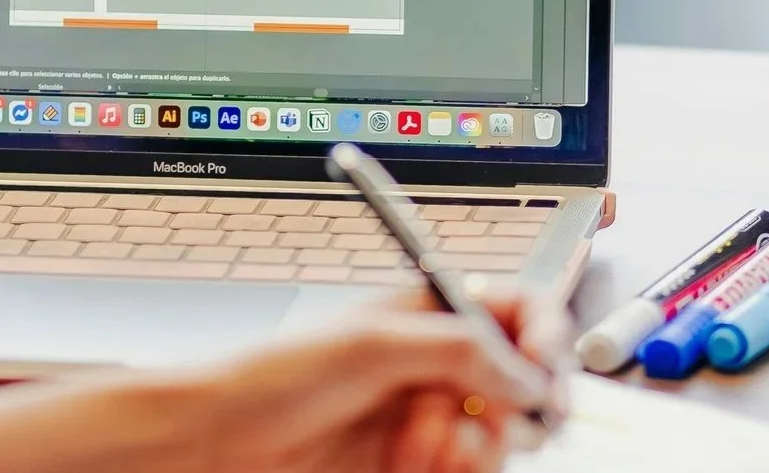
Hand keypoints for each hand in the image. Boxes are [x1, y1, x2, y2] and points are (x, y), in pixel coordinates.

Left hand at [175, 291, 573, 472]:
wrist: (223, 440)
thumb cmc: (275, 375)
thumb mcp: (372, 345)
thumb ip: (459, 350)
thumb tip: (527, 373)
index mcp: (430, 313)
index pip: (520, 312)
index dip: (545, 336)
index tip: (542, 368)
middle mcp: (437, 363)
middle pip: (525, 384)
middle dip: (511, 408)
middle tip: (480, 420)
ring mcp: (429, 416)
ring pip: (500, 438)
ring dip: (469, 448)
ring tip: (417, 442)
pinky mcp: (417, 462)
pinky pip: (466, 472)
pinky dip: (445, 471)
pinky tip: (403, 463)